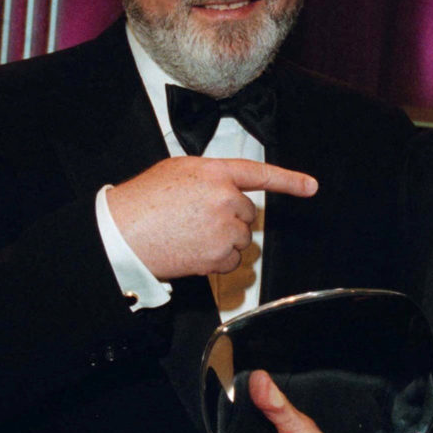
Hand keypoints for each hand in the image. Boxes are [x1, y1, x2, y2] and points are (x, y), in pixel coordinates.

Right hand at [106, 157, 316, 279]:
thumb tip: (225, 188)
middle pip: (248, 214)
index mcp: (214, 172)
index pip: (260, 173)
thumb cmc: (143, 202)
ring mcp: (223, 227)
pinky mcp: (218, 254)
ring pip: (241, 239)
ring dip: (223, 241)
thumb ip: (210, 177)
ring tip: (191, 235)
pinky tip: (194, 251)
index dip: (289, 181)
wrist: (122, 233)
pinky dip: (218, 261)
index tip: (310, 187)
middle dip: (229, 219)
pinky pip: (233, 261)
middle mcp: (224, 198)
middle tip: (197, 220)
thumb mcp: (177, 171)